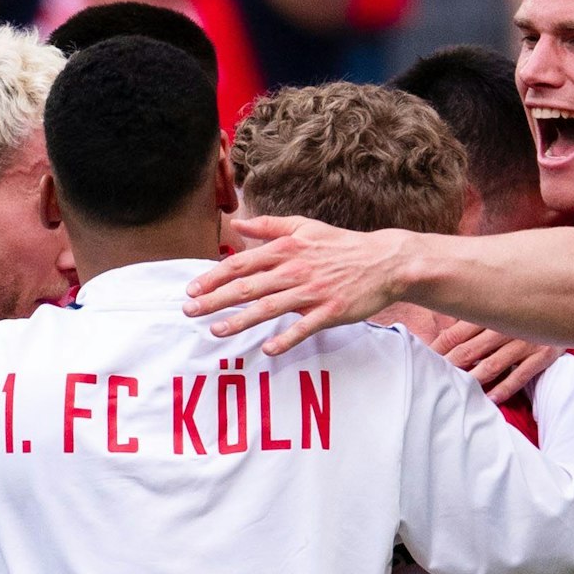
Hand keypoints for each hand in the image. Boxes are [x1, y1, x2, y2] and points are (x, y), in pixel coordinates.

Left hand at [183, 216, 414, 354]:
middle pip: (247, 287)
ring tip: (216, 331)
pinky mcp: (331, 311)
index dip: (213, 277)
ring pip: (269, 308)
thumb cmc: (340, 245)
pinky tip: (267, 350)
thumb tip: (236, 223)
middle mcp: (294, 270)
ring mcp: (312, 292)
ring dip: (240, 321)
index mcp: (285, 249)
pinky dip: (286, 339)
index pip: (241, 264)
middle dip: (215, 300)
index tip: (192, 290)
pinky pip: (304, 328)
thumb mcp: (304, 226)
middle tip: (190, 312)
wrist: (383, 261)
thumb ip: (268, 226)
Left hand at [431, 320, 562, 403]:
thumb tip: (441, 338)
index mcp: (492, 311)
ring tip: (455, 394)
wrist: (571, 311)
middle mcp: (507, 325)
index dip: (438, 348)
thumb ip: (474, 321)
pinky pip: (519, 376)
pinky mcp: (543, 355)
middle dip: (449, 367)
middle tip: (432, 382)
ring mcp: (526, 340)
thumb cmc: (527, 314)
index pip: (456, 333)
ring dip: (471, 381)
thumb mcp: (501, 310)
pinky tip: (489, 400)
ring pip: (491, 365)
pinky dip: (503, 390)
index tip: (423, 361)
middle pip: (469, 350)